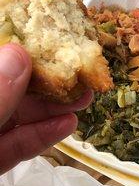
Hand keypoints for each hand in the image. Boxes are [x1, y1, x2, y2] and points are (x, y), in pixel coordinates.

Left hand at [0, 44, 92, 174]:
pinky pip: (19, 144)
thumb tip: (19, 55)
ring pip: (20, 114)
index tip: (55, 42)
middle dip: (49, 79)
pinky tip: (68, 124)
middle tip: (81, 72)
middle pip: (14, 86)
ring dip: (53, 106)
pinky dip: (43, 135)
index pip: (2, 61)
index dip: (23, 49)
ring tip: (84, 98)